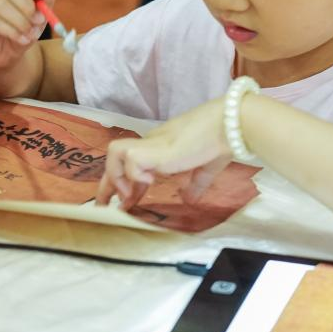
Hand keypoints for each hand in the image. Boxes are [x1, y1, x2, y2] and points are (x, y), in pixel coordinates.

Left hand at [96, 97, 232, 208]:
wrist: (230, 126)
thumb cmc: (220, 142)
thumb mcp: (205, 169)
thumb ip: (195, 184)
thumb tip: (190, 199)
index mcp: (162, 146)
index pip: (133, 162)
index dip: (126, 182)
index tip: (126, 202)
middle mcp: (153, 143)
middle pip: (116, 157)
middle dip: (107, 183)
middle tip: (103, 205)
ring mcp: (153, 144)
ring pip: (116, 152)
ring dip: (117, 176)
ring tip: (128, 196)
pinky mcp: (157, 149)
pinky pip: (131, 160)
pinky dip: (135, 175)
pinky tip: (148, 182)